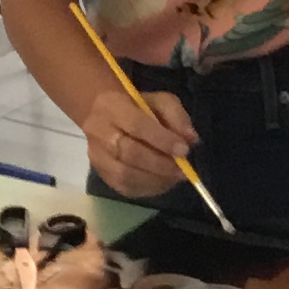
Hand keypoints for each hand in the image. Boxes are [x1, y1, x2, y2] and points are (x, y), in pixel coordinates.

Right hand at [80, 84, 197, 200]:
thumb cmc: (136, 107)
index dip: (162, 140)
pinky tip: (162, 182)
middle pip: (129, 153)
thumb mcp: (159, 101)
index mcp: (113, 107)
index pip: (137, 125)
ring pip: (125, 175)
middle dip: (160, 164)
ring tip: (175, 177)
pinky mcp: (101, 174)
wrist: (102, 115)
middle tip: (183, 170)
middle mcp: (99, 132)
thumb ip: (177, 116)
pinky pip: (124, 187)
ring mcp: (98, 156)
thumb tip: (191, 139)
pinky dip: (148, 188)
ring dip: (155, 179)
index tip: (184, 150)